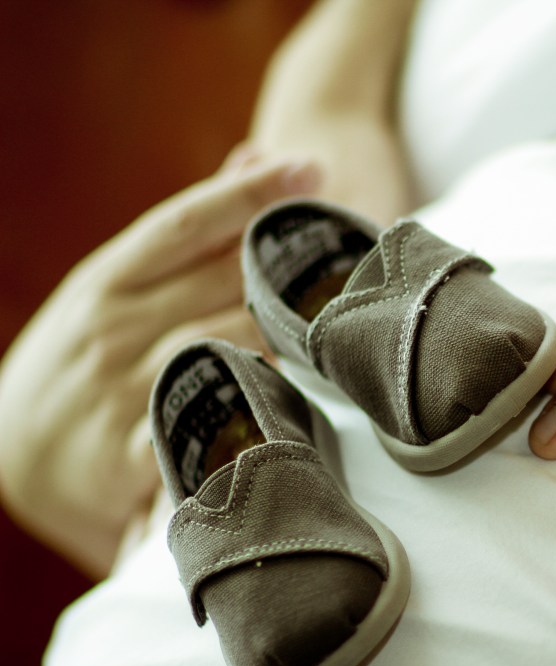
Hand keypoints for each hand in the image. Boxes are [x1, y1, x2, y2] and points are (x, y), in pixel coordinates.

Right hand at [0, 149, 320, 574]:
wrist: (4, 456)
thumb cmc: (78, 363)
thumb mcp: (111, 291)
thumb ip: (188, 235)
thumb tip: (252, 158)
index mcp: (107, 281)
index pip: (184, 225)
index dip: (251, 194)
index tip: (310, 167)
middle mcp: (114, 327)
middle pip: (222, 282)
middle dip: (292, 263)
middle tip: (359, 244)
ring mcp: (125, 389)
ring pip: (224, 346)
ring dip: (287, 332)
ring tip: (349, 312)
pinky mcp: (135, 454)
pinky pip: (207, 423)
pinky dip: (250, 407)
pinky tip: (300, 394)